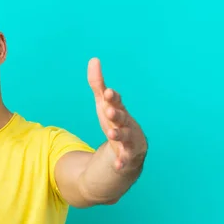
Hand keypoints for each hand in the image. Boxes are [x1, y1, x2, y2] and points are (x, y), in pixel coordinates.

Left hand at [87, 57, 146, 171]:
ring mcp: (128, 140)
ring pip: (124, 137)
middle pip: (121, 118)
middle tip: (108, 110)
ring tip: (111, 133)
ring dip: (118, 135)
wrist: (130, 150)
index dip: (112, 97)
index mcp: (118, 110)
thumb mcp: (103, 104)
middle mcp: (125, 124)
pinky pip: (124, 160)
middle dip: (116, 114)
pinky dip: (121, 162)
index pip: (115, 101)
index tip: (107, 92)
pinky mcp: (127, 156)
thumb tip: (93, 59)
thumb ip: (98, 84)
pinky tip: (117, 164)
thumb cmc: (115, 121)